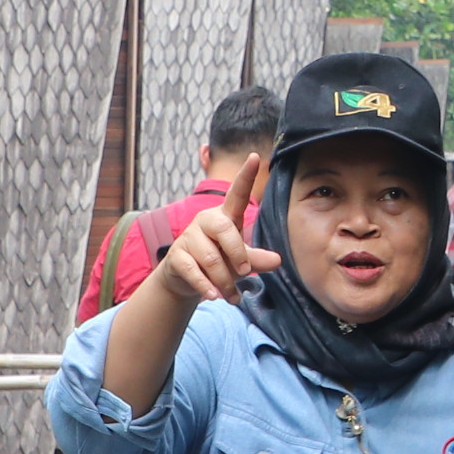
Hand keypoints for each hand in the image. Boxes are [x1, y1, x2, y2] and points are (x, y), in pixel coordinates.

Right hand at [151, 158, 278, 308]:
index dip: (245, 176)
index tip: (255, 157)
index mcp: (225, 217)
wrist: (185, 280)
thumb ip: (257, 259)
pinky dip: (206, 286)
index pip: (236, 194)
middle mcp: (206, 221)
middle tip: (246, 272)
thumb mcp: (240, 261)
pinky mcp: (176, 256)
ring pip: (211, 258)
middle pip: (225, 230)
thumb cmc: (219, 262)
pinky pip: (194, 271)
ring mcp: (189, 237)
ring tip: (232, 296)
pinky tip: (214, 296)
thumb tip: (277, 260)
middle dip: (238, 254)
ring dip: (225, 281)